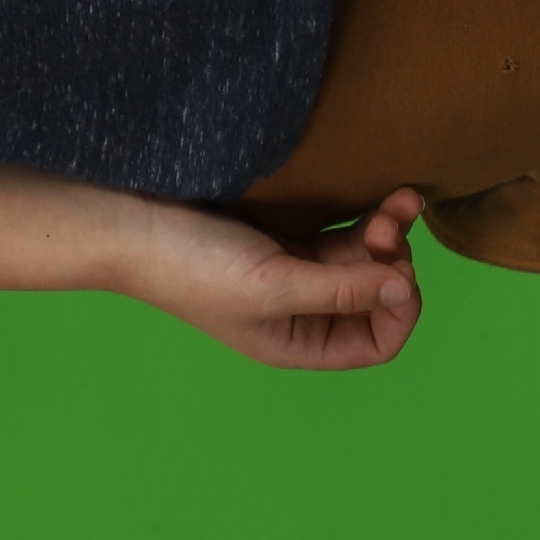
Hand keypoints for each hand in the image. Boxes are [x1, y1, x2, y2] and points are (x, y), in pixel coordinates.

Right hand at [117, 190, 425, 369]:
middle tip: (387, 224)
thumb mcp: (274, 286)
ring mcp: (292, 274)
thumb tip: (405, 289)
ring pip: (362, 260)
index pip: (377, 342)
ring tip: (398, 201)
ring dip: (386, 232)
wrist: (134, 223)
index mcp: (297, 342)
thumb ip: (343, 290)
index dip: (399, 309)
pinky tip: (378, 198)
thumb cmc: (195, 268)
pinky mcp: (282, 238)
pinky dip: (364, 218)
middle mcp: (301, 313)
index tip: (397, 270)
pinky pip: (339, 234)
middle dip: (392, 260)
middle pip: (375, 296)